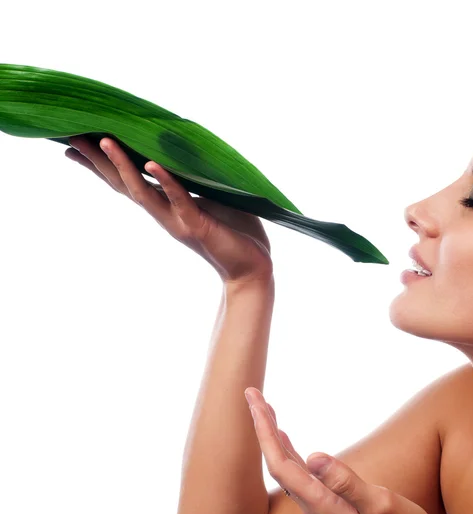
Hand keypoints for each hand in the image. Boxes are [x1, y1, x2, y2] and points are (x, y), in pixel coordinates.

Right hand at [65, 135, 273, 285]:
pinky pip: (179, 200)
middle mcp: (165, 214)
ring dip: (123, 167)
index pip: (128, 181)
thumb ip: (195, 178)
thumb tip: (190, 149)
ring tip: (104, 142)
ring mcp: (178, 220)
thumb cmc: (234, 231)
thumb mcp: (212, 197)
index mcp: (167, 205)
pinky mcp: (197, 225)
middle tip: (71, 138)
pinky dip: (166, 182)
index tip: (74, 144)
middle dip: (98, 162)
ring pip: (143, 193)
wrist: (252, 267)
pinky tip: (151, 164)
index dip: (102, 164)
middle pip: (124, 185)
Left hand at [244, 388, 437, 513]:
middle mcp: (310, 502)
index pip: (279, 462)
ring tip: (262, 407)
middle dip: (261, 425)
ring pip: (283, 462)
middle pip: (275, 459)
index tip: (254, 402)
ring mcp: (316, 501)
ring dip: (271, 434)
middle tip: (250, 393)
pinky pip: (295, 468)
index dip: (264, 431)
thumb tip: (313, 456)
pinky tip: (283, 435)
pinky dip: (285, 446)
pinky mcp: (326, 498)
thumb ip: (346, 483)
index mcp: (318, 502)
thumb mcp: (379, 505)